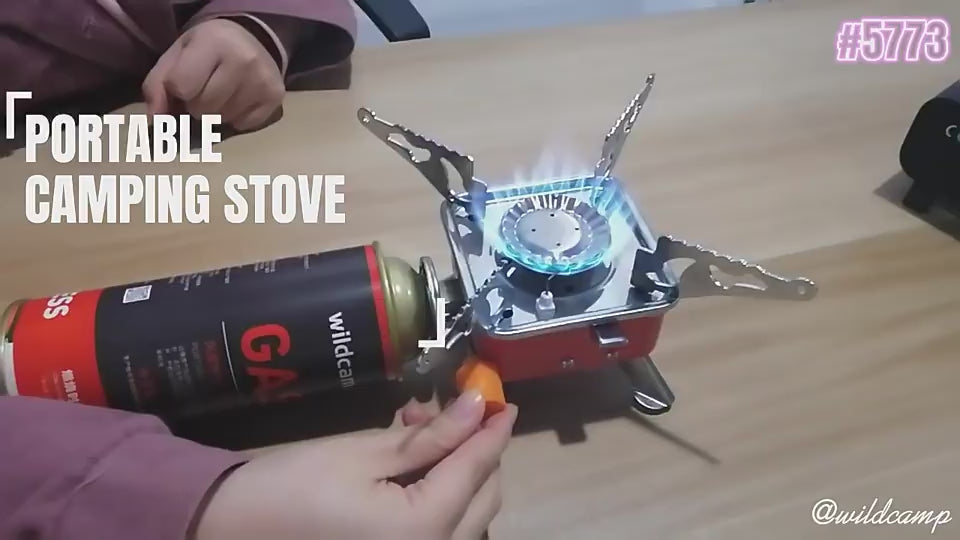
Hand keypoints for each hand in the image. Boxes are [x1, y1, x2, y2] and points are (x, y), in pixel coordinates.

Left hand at [143, 18, 284, 130]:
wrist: (251, 40)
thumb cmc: (206, 50)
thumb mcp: (176, 56)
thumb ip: (157, 86)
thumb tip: (156, 122)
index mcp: (213, 41)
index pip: (182, 86)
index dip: (178, 88)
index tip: (186, 78)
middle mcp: (243, 59)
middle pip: (203, 108)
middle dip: (197, 104)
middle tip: (205, 88)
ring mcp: (262, 80)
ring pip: (222, 120)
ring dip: (216, 113)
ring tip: (222, 93)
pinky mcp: (275, 97)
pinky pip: (243, 125)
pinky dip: (236, 118)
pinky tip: (239, 100)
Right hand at [193, 391, 517, 539]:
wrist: (234, 529)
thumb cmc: (294, 486)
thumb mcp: (365, 453)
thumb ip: (431, 436)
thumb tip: (478, 407)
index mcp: (423, 529)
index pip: (477, 469)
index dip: (493, 430)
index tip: (504, 401)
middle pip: (483, 497)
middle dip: (476, 450)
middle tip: (452, 409)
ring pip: (467, 515)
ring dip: (457, 470)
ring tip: (419, 427)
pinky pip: (441, 528)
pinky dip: (438, 493)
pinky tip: (411, 461)